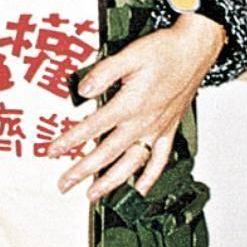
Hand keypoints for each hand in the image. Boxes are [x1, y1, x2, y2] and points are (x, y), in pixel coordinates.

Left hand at [49, 13, 225, 200]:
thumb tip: (82, 91)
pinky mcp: (169, 129)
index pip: (93, 127)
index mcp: (130, 105)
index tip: (52, 151)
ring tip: (94, 194)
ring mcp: (157, 129)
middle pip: (107, 152)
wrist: (194, 51)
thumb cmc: (163, 51)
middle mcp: (143, 123)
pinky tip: (140, 189)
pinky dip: (149, 177)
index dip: (70, 140)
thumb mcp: (129, 55)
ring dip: (111, 181)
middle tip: (64, 184)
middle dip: (83, 171)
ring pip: (131, 163)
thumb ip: (103, 73)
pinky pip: (159, 160)